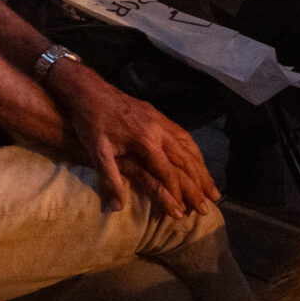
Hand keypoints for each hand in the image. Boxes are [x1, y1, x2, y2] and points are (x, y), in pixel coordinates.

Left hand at [48, 62, 219, 215]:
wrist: (88, 89)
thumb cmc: (89, 121)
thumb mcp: (96, 151)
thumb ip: (109, 179)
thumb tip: (116, 208)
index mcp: (145, 140)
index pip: (167, 172)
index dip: (177, 193)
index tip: (184, 212)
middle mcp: (159, 129)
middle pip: (185, 161)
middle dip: (198, 185)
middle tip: (208, 206)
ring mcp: (160, 120)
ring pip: (188, 148)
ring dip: (202, 170)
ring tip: (211, 189)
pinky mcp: (158, 114)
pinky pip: (183, 135)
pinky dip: (194, 152)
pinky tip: (198, 162)